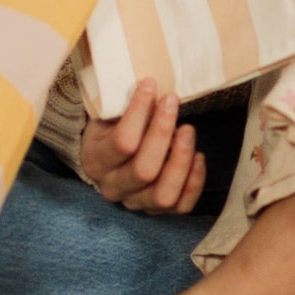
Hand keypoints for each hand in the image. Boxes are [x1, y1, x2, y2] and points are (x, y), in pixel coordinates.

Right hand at [78, 78, 206, 213]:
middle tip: (173, 103)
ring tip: (188, 130)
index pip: (122, 142)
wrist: (107, 154)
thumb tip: (151, 85)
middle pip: (144, 170)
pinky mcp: (157, 209)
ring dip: (181, 160)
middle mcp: (113, 187)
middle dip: (163, 133)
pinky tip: (199, 156)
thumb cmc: (111, 126)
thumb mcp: (107, 112)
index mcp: (95, 161)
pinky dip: (194, 182)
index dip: (140, 112)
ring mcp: (135, 202)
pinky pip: (181, 206)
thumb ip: (124, 103)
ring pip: (163, 194)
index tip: (151, 84)